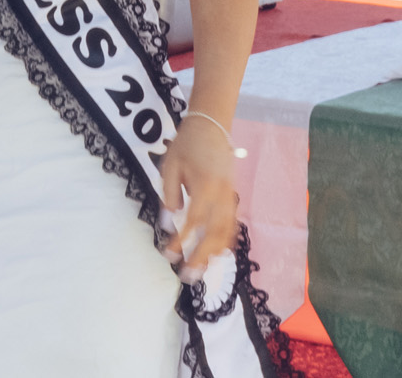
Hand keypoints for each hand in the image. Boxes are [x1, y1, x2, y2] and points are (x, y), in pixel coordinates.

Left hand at [161, 116, 238, 282]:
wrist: (211, 127)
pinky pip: (232, 224)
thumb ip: (169, 193)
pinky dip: (226, 241)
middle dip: (201, 257)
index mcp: (206, 186)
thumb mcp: (171, 165)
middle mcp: (222, 195)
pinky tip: (218, 254)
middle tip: (188, 275)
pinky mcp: (233, 197)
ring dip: (214, 254)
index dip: (182, 241)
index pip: (194, 221)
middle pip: (215, 233)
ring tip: (202, 271)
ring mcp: (231, 197)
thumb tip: (169, 221)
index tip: (169, 254)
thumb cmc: (187, 145)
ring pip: (227, 232)